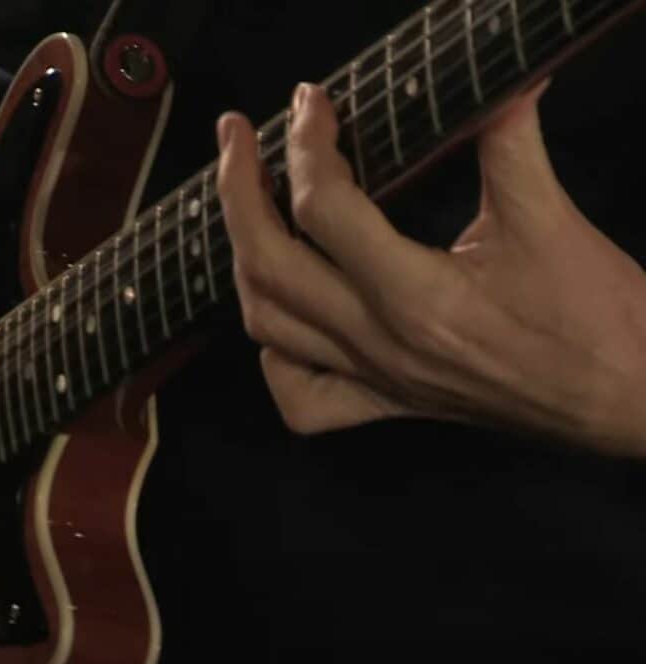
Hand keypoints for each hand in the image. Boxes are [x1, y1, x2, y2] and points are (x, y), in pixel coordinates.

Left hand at [216, 81, 645, 454]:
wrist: (631, 403)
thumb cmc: (600, 318)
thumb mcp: (552, 219)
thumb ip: (510, 142)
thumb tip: (502, 77)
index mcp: (419, 297)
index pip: (324, 210)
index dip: (306, 144)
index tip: (308, 103)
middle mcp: (382, 344)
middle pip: (268, 267)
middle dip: (236, 191)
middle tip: (235, 136)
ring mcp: (376, 382)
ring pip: (268, 326)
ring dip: (244, 258)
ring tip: (247, 205)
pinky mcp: (386, 406)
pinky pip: (300, 397)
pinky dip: (274, 352)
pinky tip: (285, 313)